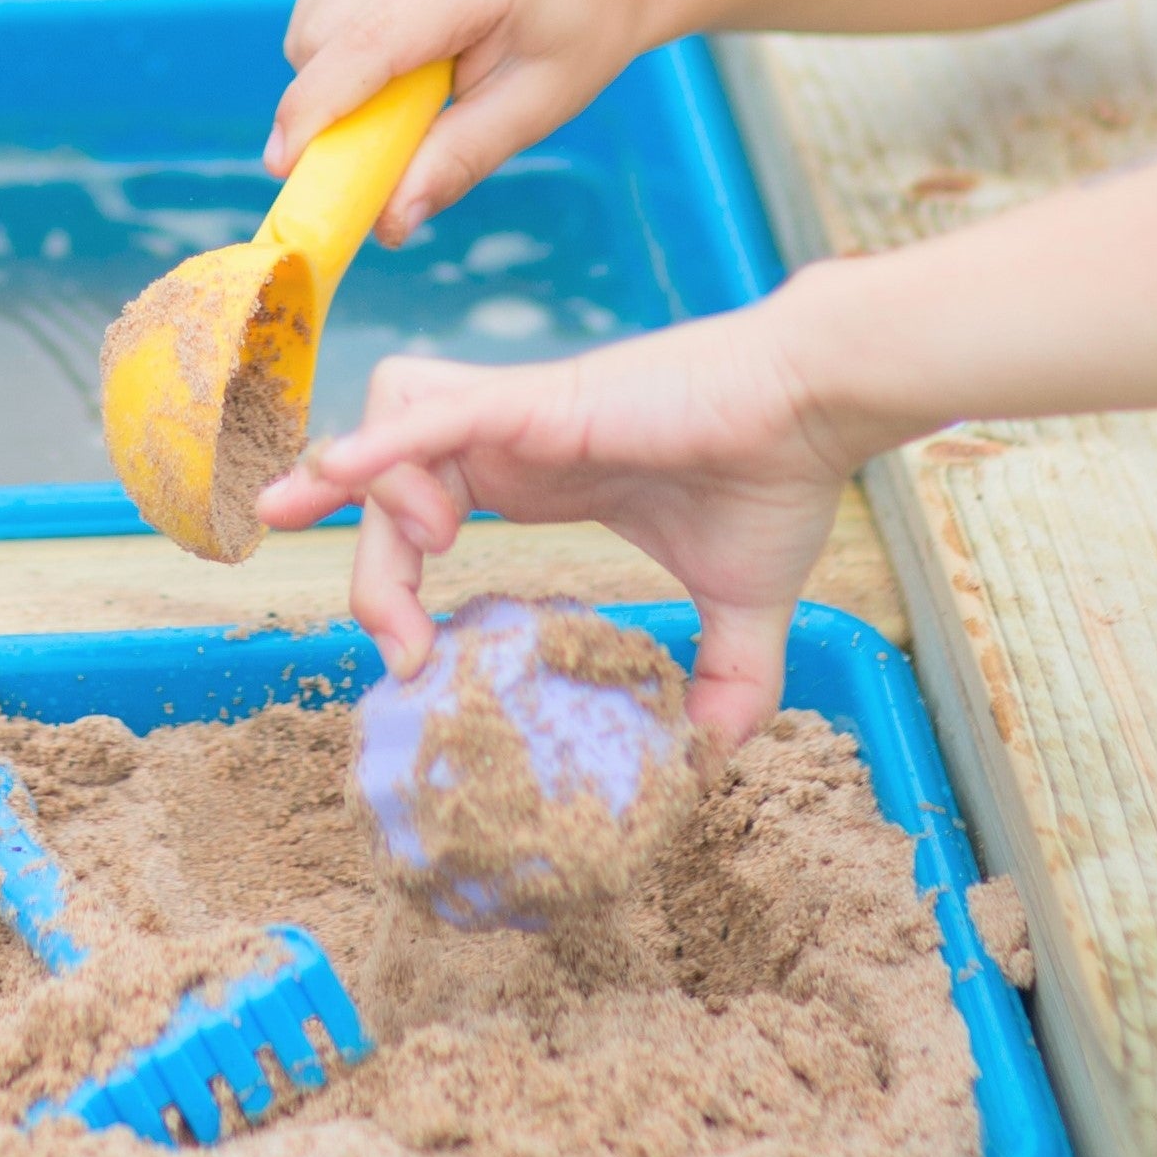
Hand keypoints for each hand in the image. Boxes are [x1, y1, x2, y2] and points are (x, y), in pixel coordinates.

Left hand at [254, 301, 858, 752]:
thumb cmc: (776, 478)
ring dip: (371, 492)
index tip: (412, 660)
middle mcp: (505, 438)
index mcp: (531, 475)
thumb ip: (724, 676)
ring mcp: (515, 413)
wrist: (820, 407)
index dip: (397, 584)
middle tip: (396, 649)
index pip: (419, 515)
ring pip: (386, 426)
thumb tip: (718, 757)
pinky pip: (428, 410)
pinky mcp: (537, 399)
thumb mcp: (741, 601)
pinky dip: (379, 442)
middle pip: (382, 485)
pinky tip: (337, 473)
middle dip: (369, 569)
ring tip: (428, 552)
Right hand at [266, 0, 662, 246]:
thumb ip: (457, 162)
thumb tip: (388, 226)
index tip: (284, 167)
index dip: (317, 109)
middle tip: (396, 129)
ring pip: (309, 24)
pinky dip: (339, 40)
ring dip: (335, 73)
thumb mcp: (533, 110)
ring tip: (413, 72)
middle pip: (323, 39)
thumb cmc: (572, 37)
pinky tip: (400, 35)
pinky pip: (316, 3)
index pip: (369, 43)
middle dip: (334, 103)